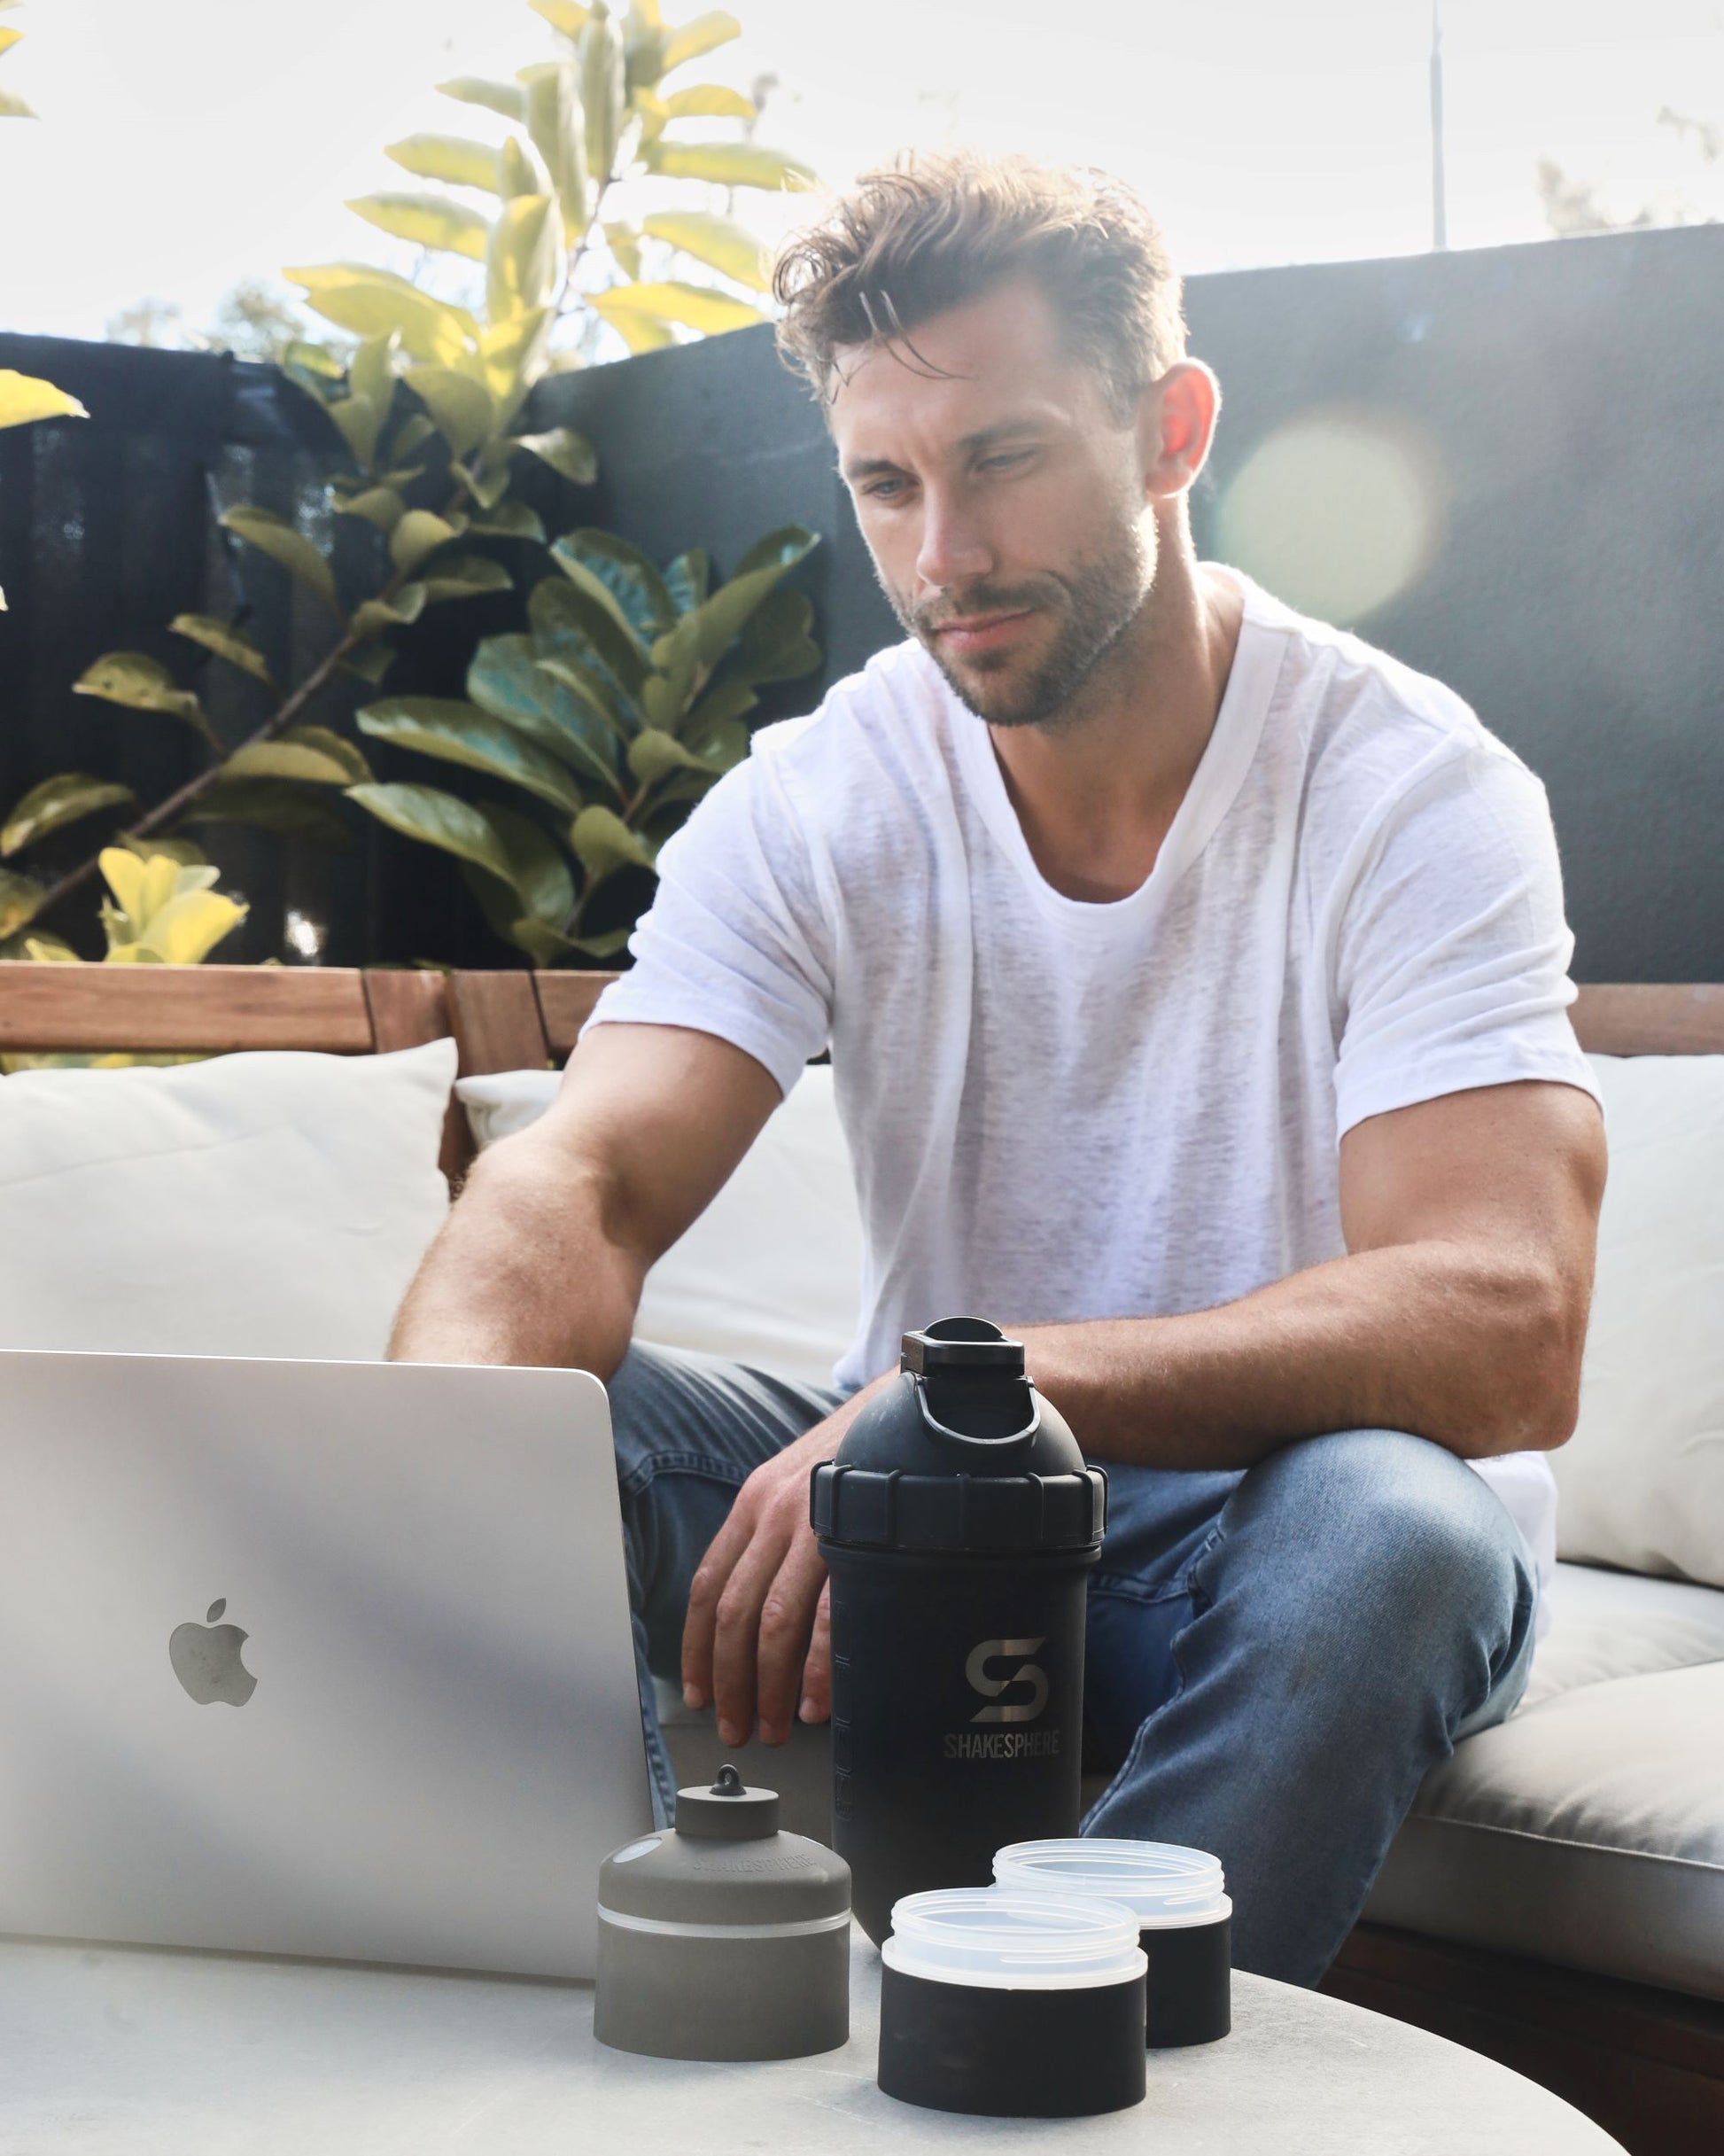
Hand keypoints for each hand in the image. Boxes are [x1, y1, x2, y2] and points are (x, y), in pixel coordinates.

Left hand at [680, 1377, 886, 1746]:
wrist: (914, 1403)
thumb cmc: (861, 1453)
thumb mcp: (803, 1484)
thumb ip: (777, 1535)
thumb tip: (759, 1612)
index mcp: (755, 1503)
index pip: (708, 1586)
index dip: (697, 1648)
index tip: (699, 1692)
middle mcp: (775, 1512)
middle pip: (734, 1614)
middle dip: (730, 1682)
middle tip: (739, 1727)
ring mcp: (816, 1523)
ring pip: (774, 1622)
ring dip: (770, 1685)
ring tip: (776, 1726)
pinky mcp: (859, 1534)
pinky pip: (830, 1614)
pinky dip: (820, 1667)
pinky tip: (819, 1701)